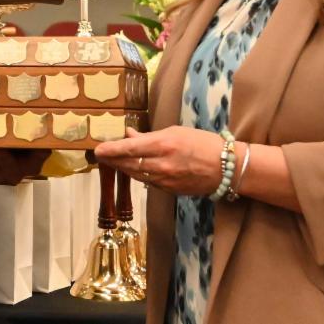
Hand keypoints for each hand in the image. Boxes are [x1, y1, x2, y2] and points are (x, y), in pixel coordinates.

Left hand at [94, 126, 232, 195]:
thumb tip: (129, 134)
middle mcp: (161, 165)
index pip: (129, 149)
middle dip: (112, 160)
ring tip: (111, 161)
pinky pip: (147, 182)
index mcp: (162, 145)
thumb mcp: (175, 132)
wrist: (226, 168)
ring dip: (122, 168)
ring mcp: (165, 180)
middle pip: (128, 164)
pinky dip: (137, 175)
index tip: (97, 150)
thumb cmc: (202, 143)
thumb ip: (150, 135)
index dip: (111, 150)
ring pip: (135, 175)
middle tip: (100, 155)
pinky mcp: (169, 190)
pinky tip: (131, 169)